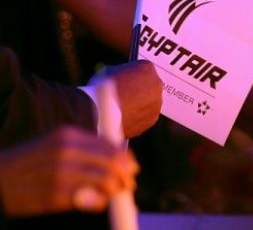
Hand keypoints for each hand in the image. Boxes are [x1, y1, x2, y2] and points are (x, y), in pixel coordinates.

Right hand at [0, 127, 137, 215]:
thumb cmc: (34, 162)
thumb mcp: (57, 144)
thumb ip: (87, 148)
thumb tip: (121, 159)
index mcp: (69, 135)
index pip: (110, 145)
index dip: (126, 158)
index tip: (133, 168)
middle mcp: (67, 151)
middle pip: (113, 162)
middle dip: (126, 175)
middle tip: (130, 184)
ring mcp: (61, 173)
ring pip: (107, 181)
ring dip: (116, 189)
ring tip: (114, 194)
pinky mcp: (56, 195)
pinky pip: (92, 199)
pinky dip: (100, 202)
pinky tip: (97, 201)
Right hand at [97, 60, 162, 137]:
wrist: (101, 113)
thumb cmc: (103, 89)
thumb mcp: (108, 70)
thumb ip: (120, 71)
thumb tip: (119, 76)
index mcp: (147, 67)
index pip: (143, 67)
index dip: (132, 73)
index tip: (125, 78)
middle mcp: (157, 84)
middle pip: (149, 84)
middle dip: (139, 88)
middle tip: (124, 93)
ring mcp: (157, 103)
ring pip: (150, 100)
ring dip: (140, 102)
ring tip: (124, 106)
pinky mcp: (152, 119)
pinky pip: (146, 114)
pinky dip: (139, 115)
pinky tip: (126, 116)